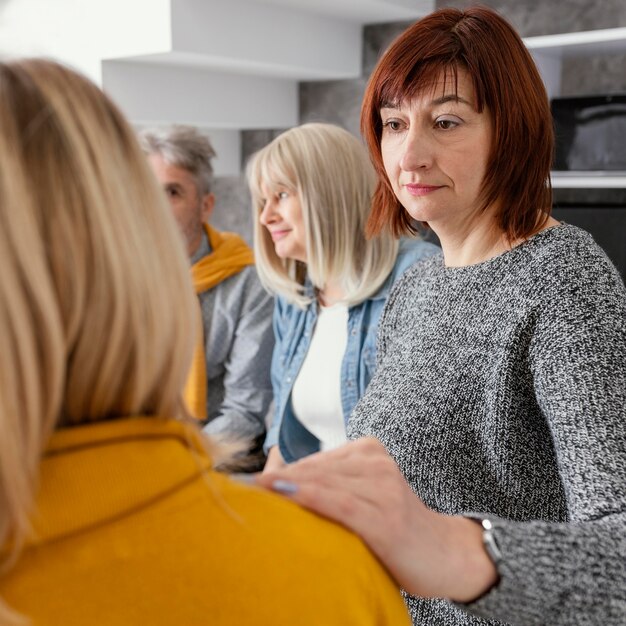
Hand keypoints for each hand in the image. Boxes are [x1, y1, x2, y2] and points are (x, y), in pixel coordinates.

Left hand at [256, 437, 497, 601]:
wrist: (444, 553)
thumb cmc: (394, 526)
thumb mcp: (361, 494)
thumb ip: (324, 480)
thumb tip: (271, 470)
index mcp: (368, 451)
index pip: (313, 460)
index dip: (280, 473)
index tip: (249, 485)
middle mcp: (375, 462)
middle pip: (314, 468)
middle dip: (277, 481)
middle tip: (242, 492)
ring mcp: (382, 486)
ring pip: (323, 481)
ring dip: (285, 488)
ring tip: (254, 496)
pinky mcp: (385, 515)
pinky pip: (339, 502)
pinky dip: (308, 497)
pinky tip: (283, 496)